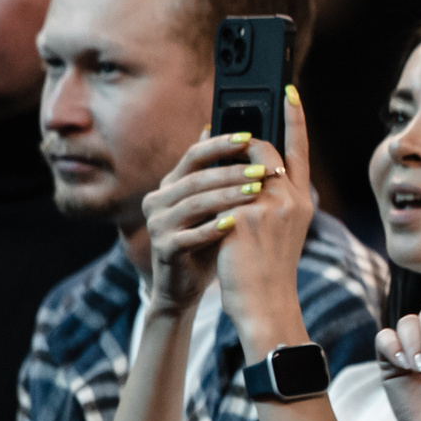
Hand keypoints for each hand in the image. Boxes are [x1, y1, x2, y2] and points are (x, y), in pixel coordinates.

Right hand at [139, 131, 280, 315]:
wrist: (185, 284)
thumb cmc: (207, 238)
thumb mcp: (216, 204)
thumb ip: (224, 174)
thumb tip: (245, 136)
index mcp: (172, 184)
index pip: (194, 155)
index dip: (219, 144)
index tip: (249, 137)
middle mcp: (159, 200)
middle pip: (196, 178)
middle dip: (231, 172)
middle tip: (262, 170)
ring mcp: (158, 224)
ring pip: (193, 204)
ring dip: (226, 197)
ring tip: (257, 193)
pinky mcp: (163, 249)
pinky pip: (188, 236)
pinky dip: (211, 229)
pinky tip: (234, 224)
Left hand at [215, 87, 317, 349]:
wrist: (264, 302)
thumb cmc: (266, 269)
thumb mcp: (276, 229)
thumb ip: (268, 197)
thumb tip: (245, 169)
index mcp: (302, 200)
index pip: (300, 149)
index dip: (296, 118)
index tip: (289, 91)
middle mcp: (291, 198)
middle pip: (265, 150)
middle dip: (243, 139)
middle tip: (223, 134)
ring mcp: (269, 207)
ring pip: (238, 167)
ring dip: (217, 165)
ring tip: (201, 163)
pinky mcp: (244, 217)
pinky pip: (218, 191)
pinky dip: (205, 192)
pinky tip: (193, 200)